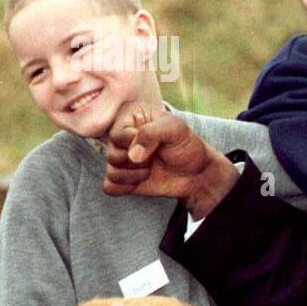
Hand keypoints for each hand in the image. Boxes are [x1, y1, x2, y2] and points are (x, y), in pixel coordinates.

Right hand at [104, 106, 237, 217]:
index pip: (117, 136)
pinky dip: (126, 188)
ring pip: (112, 172)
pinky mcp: (121, 178)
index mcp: (129, 117)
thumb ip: (152, 133)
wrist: (196, 172)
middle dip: (139, 162)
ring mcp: (119, 157)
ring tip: (152, 168)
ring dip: (136, 175)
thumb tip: (132, 155)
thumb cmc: (186, 145)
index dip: (137, 144)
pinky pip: (110, 187)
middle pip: (112, 155)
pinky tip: (142, 181)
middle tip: (156, 157)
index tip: (158, 142)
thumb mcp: (176, 129)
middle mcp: (120, 137)